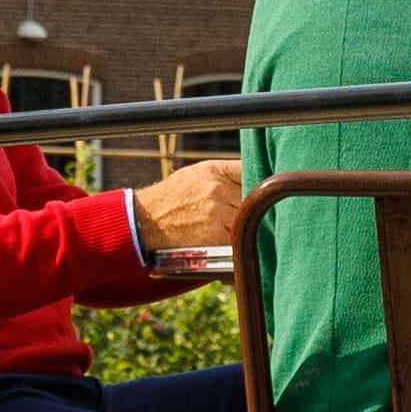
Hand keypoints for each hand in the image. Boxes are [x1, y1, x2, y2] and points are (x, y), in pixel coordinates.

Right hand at [133, 157, 252, 256]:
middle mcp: (217, 189)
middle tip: (256, 211)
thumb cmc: (174, 196)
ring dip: (251, 224)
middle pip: (255, 198)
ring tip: (247, 225)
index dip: (260, 182)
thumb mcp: (198, 173)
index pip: (251, 171)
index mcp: (215, 171)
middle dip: (257, 205)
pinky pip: (241, 237)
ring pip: (250, 219)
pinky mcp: (217, 236)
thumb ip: (228, 173)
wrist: (147, 221)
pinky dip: (242, 240)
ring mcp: (218, 213)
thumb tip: (257, 176)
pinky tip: (238, 239)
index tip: (263, 190)